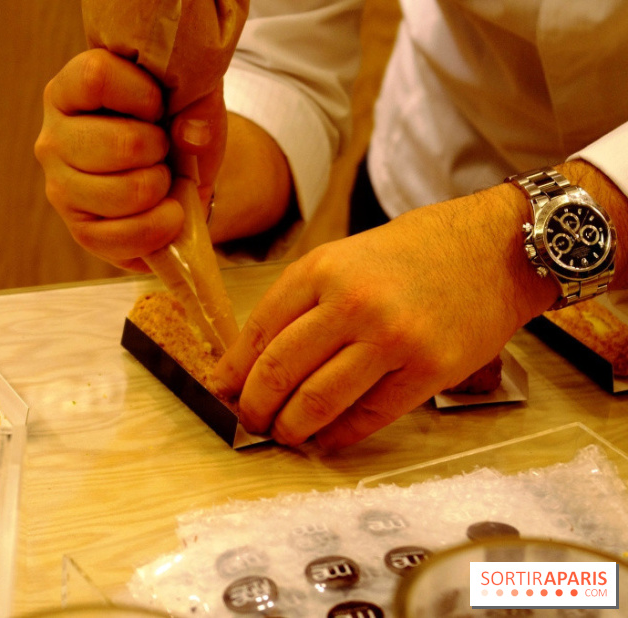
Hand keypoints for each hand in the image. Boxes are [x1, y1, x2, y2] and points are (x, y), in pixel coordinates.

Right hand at [34, 50, 171, 270]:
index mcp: (69, 89)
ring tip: (162, 178)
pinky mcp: (81, 231)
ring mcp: (61, 188)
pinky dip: (161, 226)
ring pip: (127, 193)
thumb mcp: (193, 97)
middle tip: (162, 148)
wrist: (177, 176)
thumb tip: (192, 136)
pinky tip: (168, 212)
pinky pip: (127, 235)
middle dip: (159, 148)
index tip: (159, 106)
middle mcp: (52, 138)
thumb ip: (198, 101)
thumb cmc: (174, 125)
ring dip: (161, 187)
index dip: (143, 94)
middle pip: (121, 144)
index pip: (96, 77)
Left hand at [211, 187, 558, 449]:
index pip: (259, 330)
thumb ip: (301, 303)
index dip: (233, 370)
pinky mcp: (430, 369)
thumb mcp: (344, 258)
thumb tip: (255, 361)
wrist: (492, 249)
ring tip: (283, 434)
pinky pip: (368, 416)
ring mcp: (393, 338)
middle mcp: (352, 302)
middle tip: (250, 421)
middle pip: (279, 371)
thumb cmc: (412, 254)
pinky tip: (326, 439)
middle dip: (254, 406)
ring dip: (290, 428)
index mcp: (322, 269)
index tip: (220, 392)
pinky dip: (338, 436)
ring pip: (317, 401)